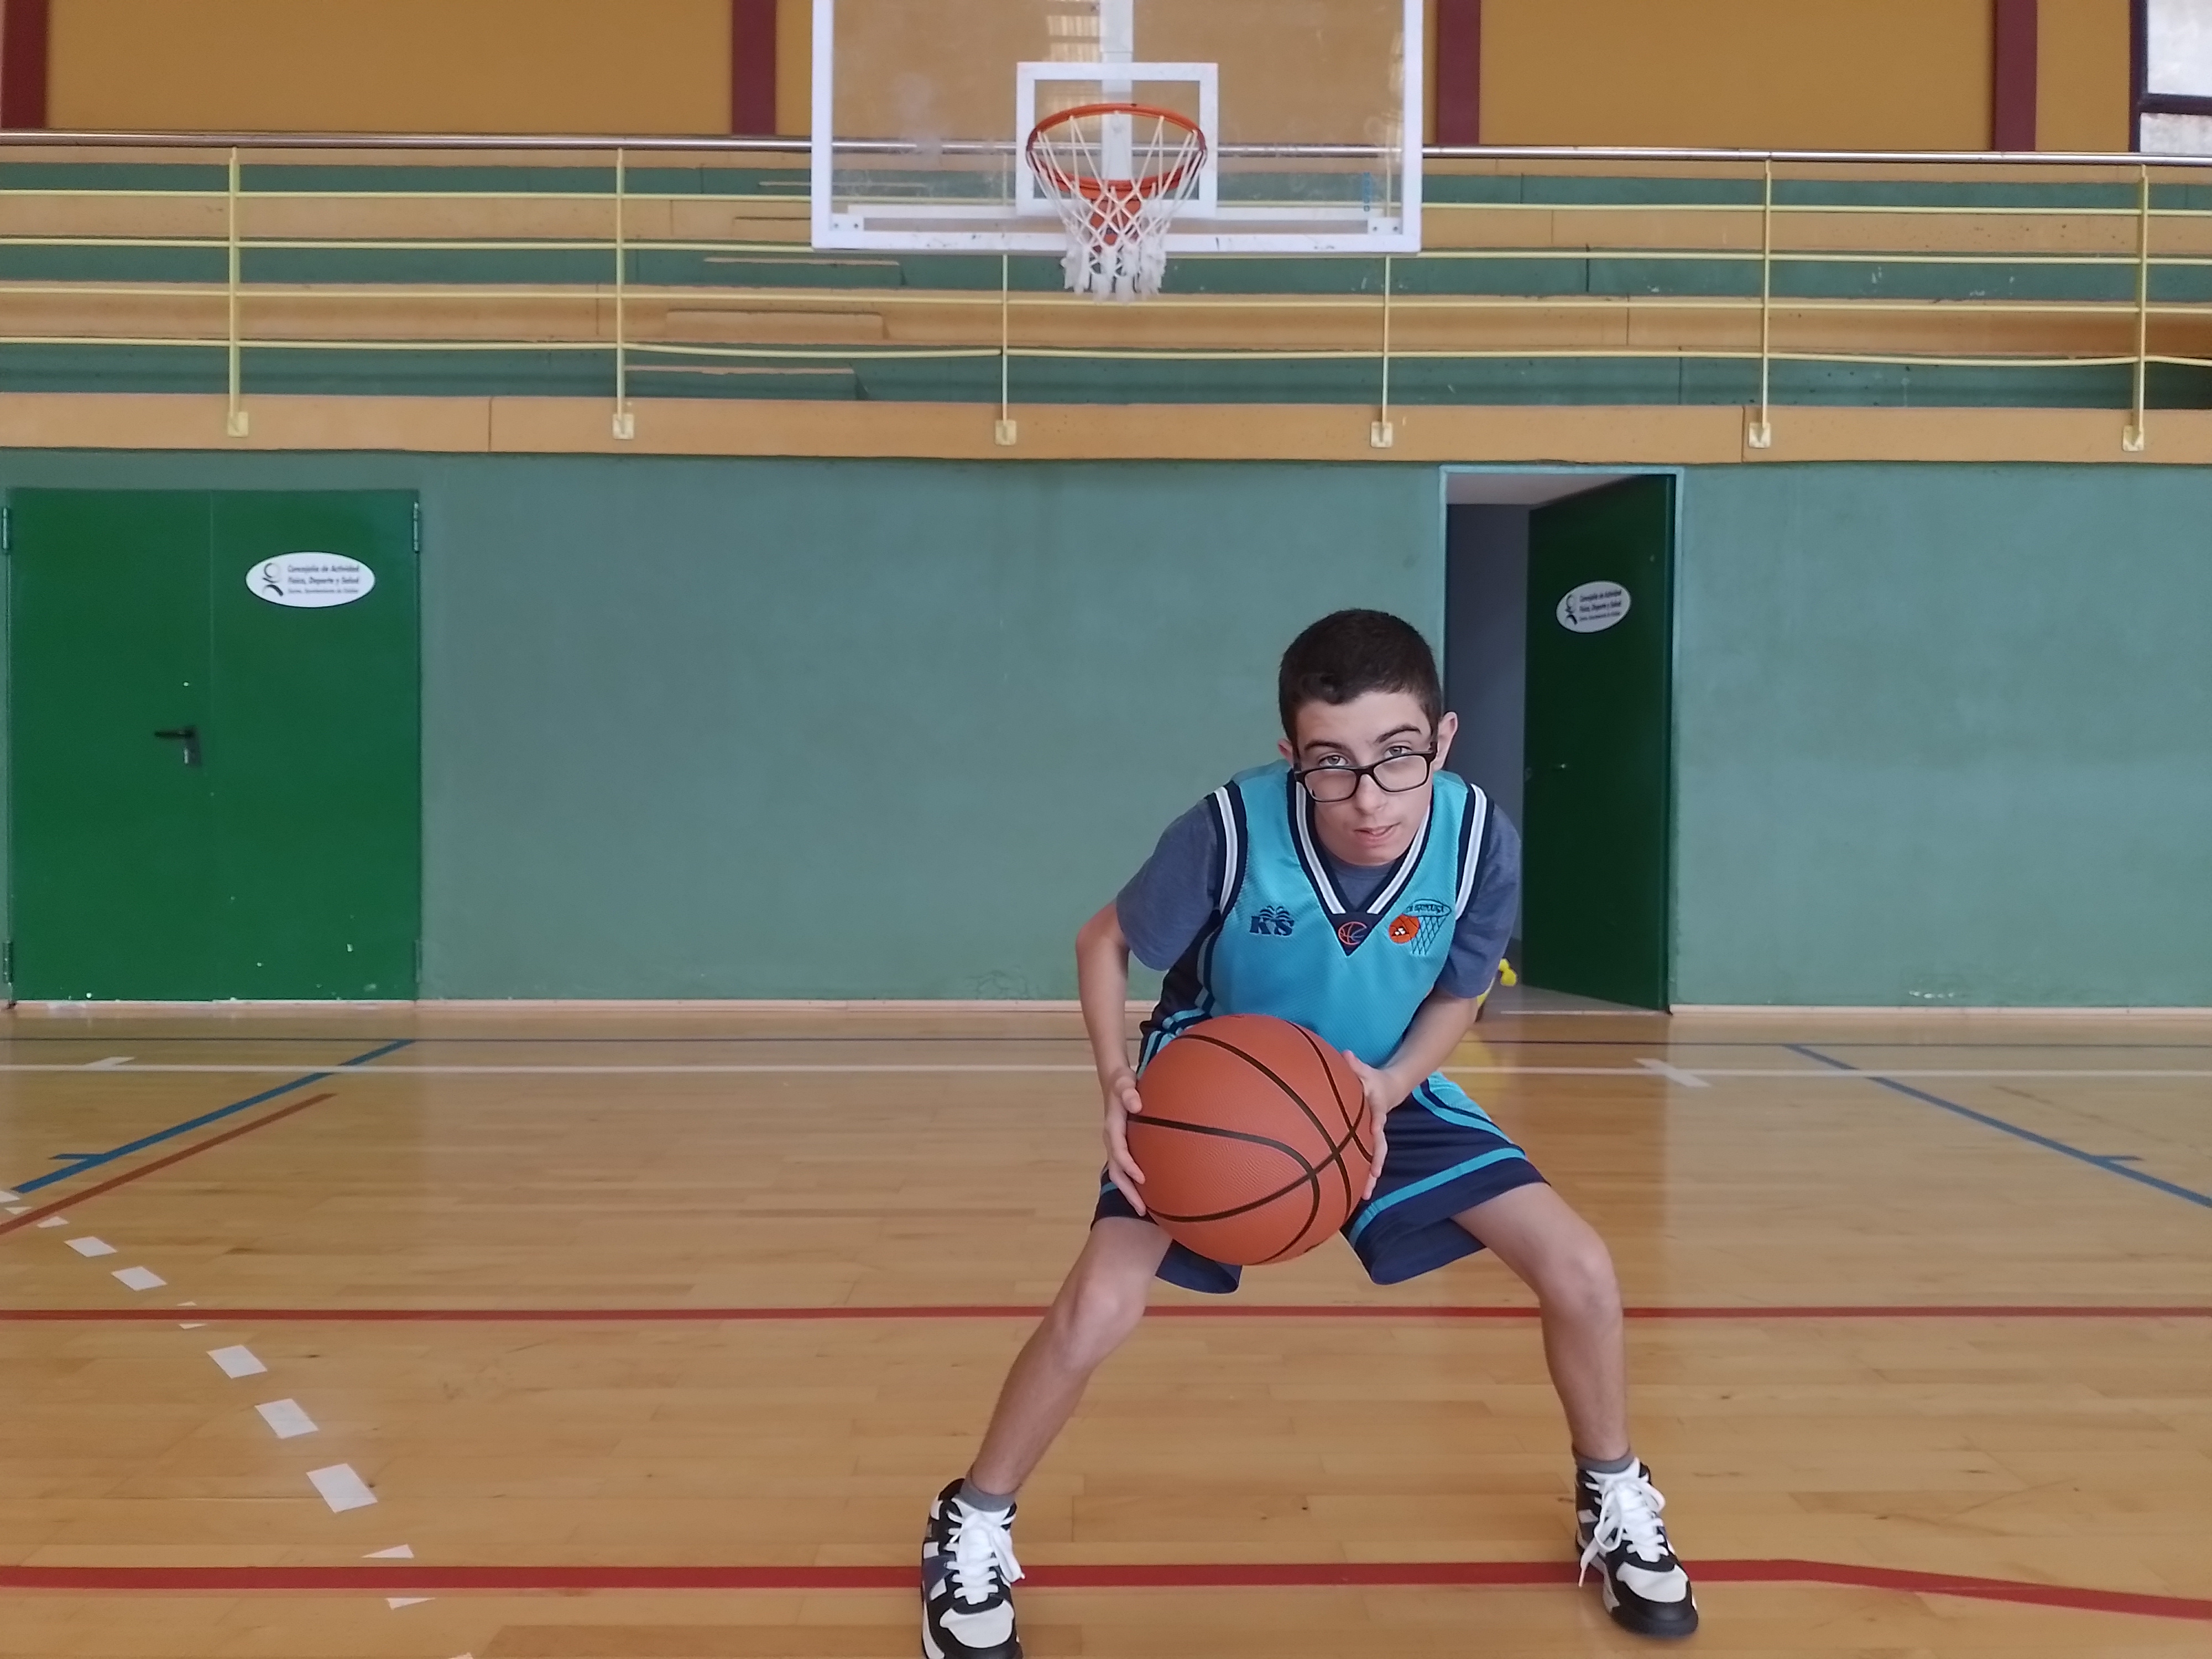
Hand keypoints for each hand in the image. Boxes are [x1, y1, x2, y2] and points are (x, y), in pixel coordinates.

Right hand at [1100, 1068, 1146, 1213]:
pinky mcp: (1121, 1147)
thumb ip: (1129, 1092)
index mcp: (1112, 1128)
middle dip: (1127, 1191)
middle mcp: (1111, 1141)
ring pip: (1119, 1174)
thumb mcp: (1124, 1083)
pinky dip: (1132, 1182)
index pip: (1118, 1152)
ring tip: (1144, 1210)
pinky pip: (1124, 1169)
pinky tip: (1148, 1191)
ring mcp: (1115, 1146)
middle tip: (1142, 1209)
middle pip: (1116, 1172)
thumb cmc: (1122, 1083)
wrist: (1114, 1083)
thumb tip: (1136, 1104)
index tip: (1142, 1179)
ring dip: (1129, 1192)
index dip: (1128, 1166)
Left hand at [1342, 1055, 1405, 1200]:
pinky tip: (1355, 1192)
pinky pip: (1366, 1160)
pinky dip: (1362, 1175)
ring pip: (1374, 1159)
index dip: (1375, 1128)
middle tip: (1371, 1182)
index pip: (1377, 1120)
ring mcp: (1374, 1138)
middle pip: (1378, 1148)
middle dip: (1375, 1166)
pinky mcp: (1368, 1143)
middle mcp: (1377, 1127)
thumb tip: (1346, 1054)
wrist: (1387, 1089)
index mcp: (1376, 1110)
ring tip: (1364, 1196)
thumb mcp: (1365, 1071)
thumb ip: (1356, 1065)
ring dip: (1370, 1177)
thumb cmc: (1371, 1080)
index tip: (1375, 1136)